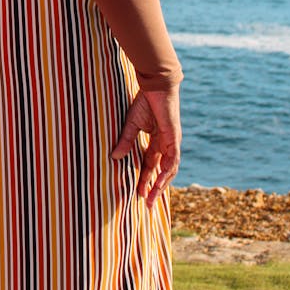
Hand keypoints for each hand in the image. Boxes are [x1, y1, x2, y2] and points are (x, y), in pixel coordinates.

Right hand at [111, 86, 180, 207]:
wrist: (156, 85)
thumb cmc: (145, 100)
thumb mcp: (132, 124)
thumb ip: (125, 141)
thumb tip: (114, 157)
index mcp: (156, 140)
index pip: (150, 165)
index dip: (145, 179)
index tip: (137, 194)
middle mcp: (166, 144)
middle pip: (161, 171)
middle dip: (154, 188)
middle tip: (146, 204)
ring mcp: (172, 142)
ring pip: (169, 169)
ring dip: (161, 185)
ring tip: (151, 198)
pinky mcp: (174, 138)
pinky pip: (172, 160)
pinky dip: (166, 172)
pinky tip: (159, 183)